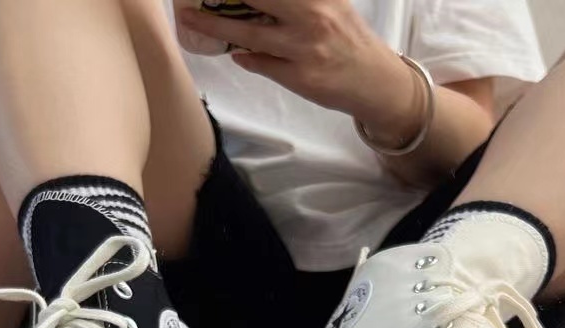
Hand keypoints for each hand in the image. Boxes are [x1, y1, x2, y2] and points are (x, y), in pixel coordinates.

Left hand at [177, 0, 421, 142]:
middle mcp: (312, 16)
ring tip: (188, 17)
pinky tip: (233, 49)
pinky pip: (261, 63)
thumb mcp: (330, 3)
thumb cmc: (347, 39)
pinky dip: (244, 54)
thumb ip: (299, 0)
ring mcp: (305, 49)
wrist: (376, 82)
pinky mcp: (301, 77)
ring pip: (249, 33)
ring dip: (214, 24)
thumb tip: (251, 1)